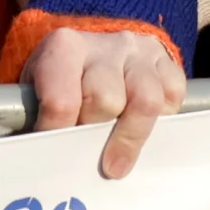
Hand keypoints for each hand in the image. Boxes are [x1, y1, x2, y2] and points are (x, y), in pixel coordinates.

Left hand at [25, 27, 187, 179]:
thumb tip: (36, 159)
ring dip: (130, 136)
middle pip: (105, 100)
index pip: (62, 100)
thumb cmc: (62, 80)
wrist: (92, 49)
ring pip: (145, 100)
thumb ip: (37, 117)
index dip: (57, 133)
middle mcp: (105, 46)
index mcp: (64, 48)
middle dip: (94, 133)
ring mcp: (140, 52)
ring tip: (116, 163)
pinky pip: (173, 95)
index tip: (54, 153)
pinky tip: (143, 126)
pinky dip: (163, 118)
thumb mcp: (38, 88)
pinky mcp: (167, 62)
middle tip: (87, 152)